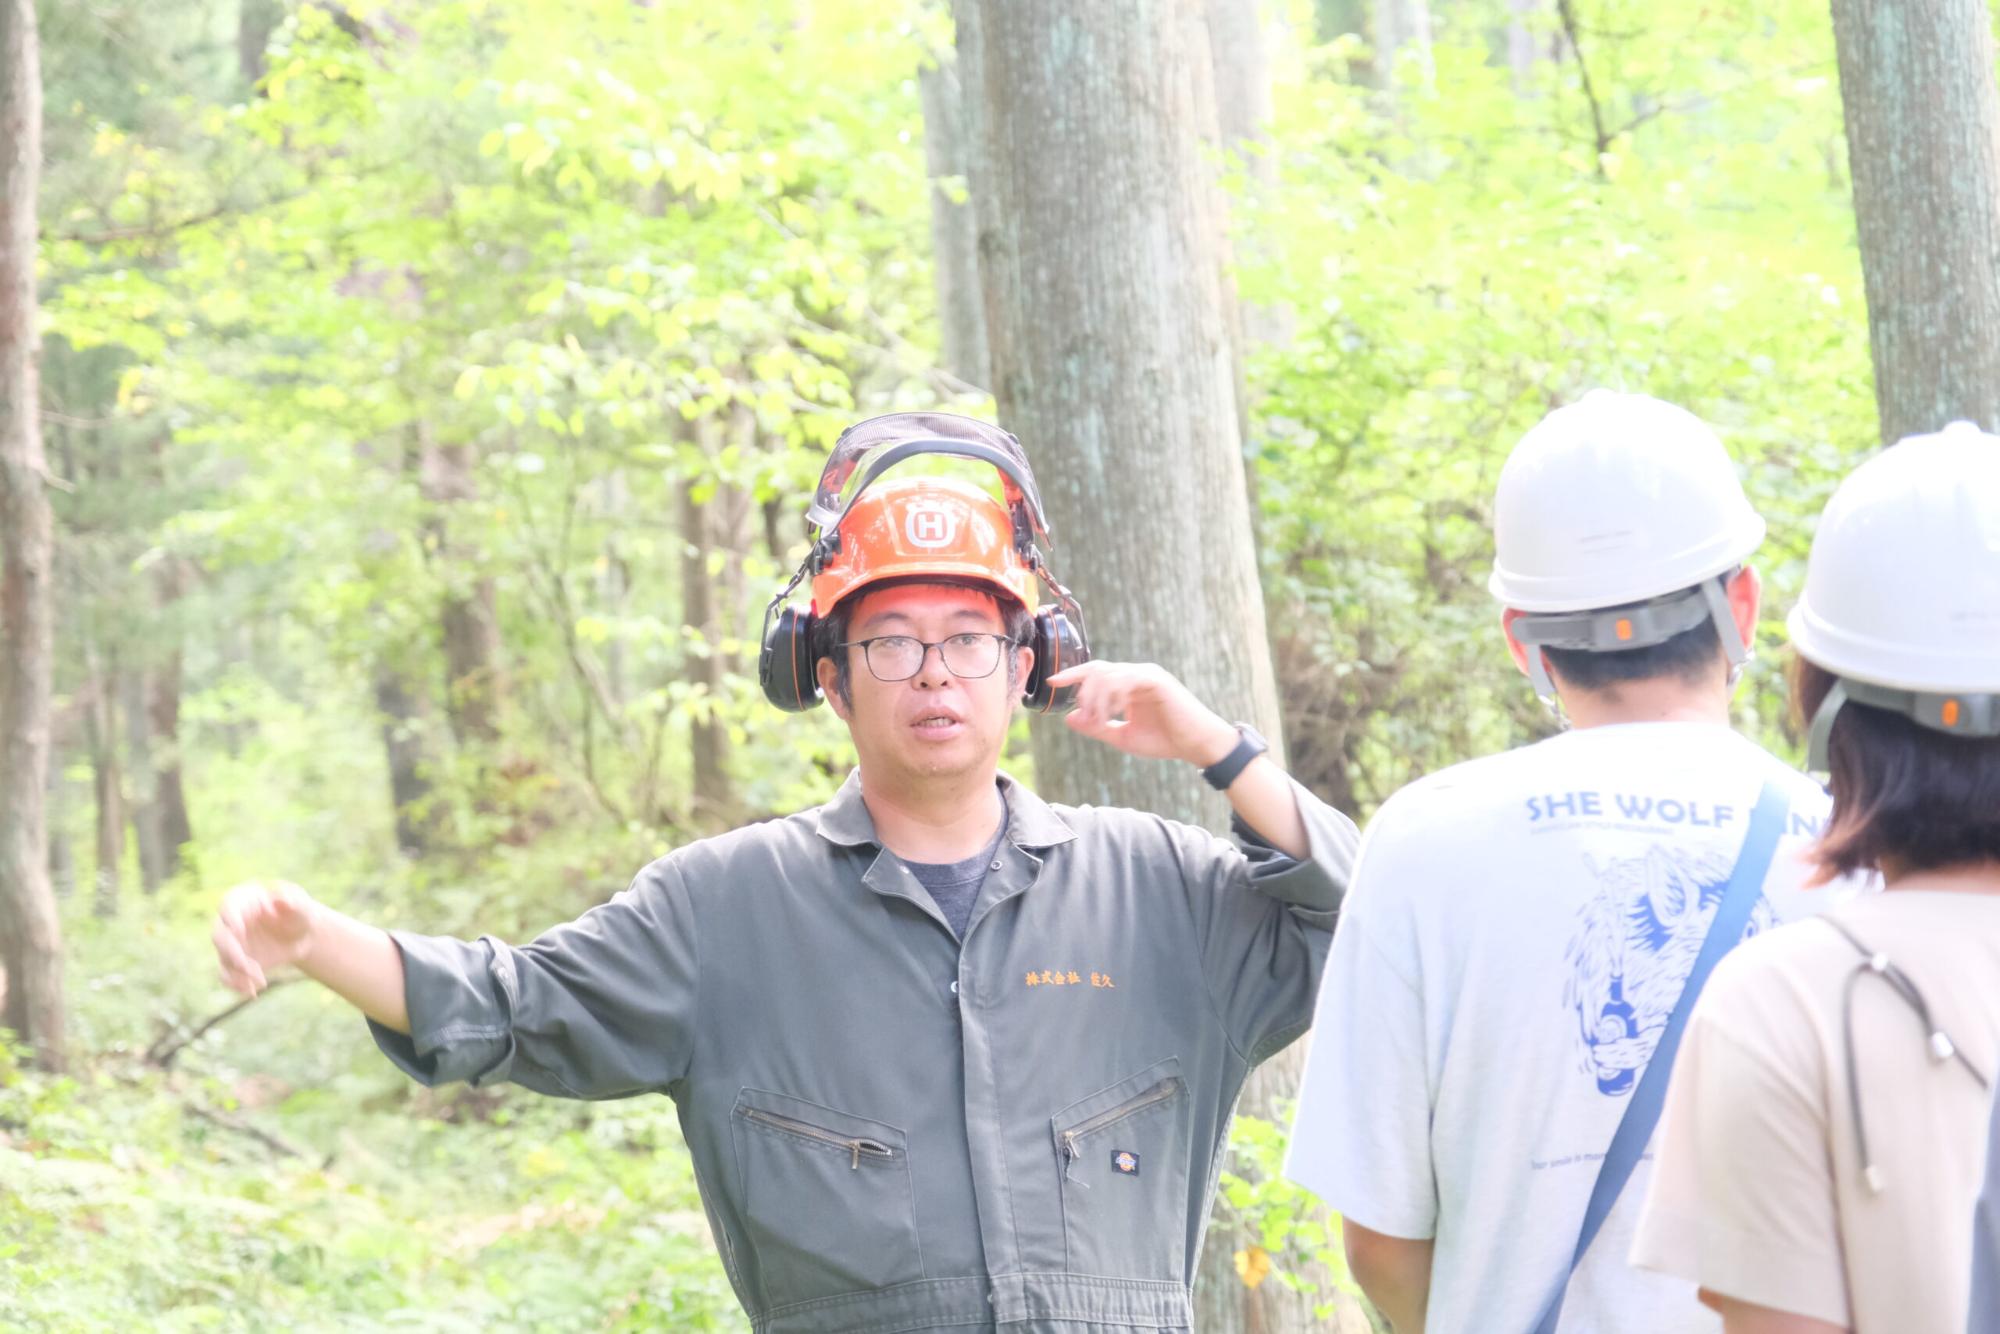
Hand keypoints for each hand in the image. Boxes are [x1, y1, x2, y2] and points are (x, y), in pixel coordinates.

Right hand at [212, 880, 320, 996]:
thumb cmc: (299, 914)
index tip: (238, 928)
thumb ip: (293, 900)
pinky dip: (236, 985)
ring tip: (261, 982)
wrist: (302, 936)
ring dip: (238, 973)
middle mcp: (231, 922)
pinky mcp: (235, 962)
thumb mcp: (301, 906)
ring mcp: (231, 943)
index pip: (228, 905)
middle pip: (220, 936)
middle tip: (250, 968)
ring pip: (224, 959)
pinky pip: (227, 975)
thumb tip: (280, 898)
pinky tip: (252, 992)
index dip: (230, 917)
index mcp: (244, 901)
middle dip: (233, 953)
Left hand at [1047, 661, 1238, 766]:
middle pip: (1097, 670)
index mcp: (1128, 684)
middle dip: (1084, 692)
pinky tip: (1113, 713)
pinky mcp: (1156, 679)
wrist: (1195, 745)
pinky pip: (1125, 680)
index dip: (1072, 675)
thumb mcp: (1122, 736)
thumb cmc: (1163, 740)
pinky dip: (1113, 696)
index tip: (1051, 682)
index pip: (1095, 672)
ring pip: (1107, 675)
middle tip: (1087, 717)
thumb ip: (1096, 726)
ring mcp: (1146, 674)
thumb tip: (1069, 718)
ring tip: (1100, 720)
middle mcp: (1136, 674)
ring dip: (1096, 699)